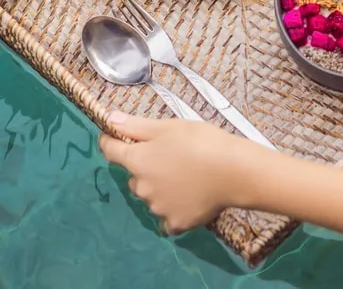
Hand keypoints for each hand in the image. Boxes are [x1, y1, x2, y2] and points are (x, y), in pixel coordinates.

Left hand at [99, 111, 258, 234]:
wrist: (234, 171)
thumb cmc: (202, 142)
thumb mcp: (170, 126)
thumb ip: (136, 125)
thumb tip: (109, 119)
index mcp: (138, 160)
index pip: (111, 151)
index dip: (110, 141)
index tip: (113, 135)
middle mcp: (142, 187)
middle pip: (135, 176)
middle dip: (146, 167)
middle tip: (171, 155)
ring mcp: (157, 208)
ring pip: (151, 196)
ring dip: (161, 187)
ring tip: (186, 175)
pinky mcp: (175, 223)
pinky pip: (167, 216)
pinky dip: (174, 207)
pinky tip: (191, 196)